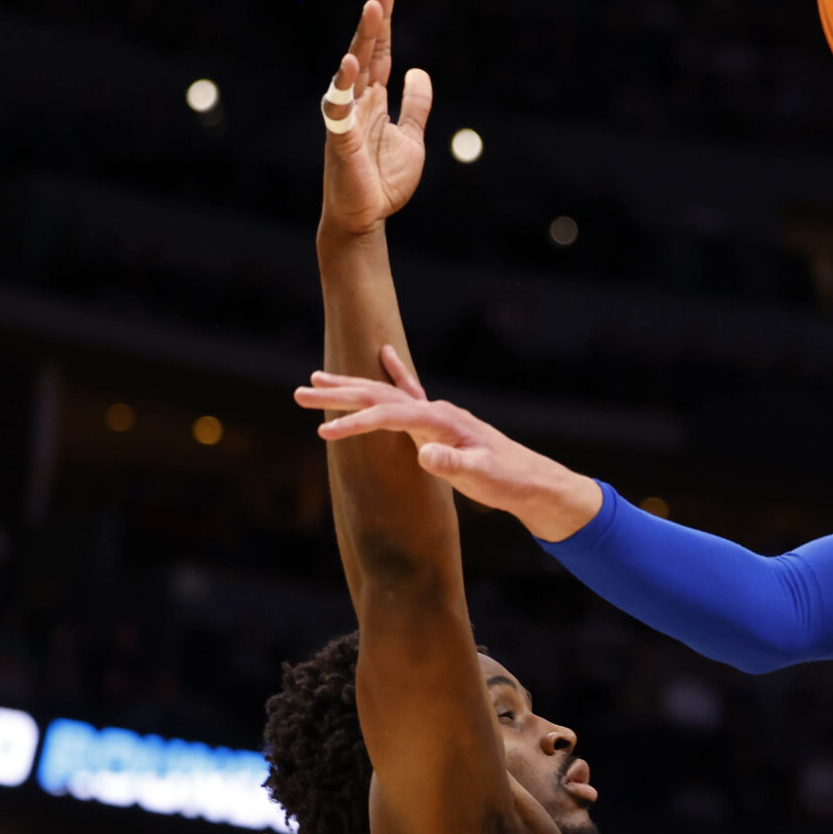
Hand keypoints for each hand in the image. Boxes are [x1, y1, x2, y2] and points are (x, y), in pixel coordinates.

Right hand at [294, 345, 603, 540]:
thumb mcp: (482, 479)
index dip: (354, 423)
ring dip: (351, 386)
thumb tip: (425, 455)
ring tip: (316, 381)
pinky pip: (409, 391)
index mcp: (441, 421)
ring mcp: (437, 413)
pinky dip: (391, 373)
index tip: (323, 433)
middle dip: (339, 393)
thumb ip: (455, 465)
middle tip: (300, 392)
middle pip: (379, 394)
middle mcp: (436, 410)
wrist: (532, 480)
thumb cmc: (508, 481)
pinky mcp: (440, 421)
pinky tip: (382, 353)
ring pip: (386, 391)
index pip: (388, 416)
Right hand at [320, 0, 433, 238]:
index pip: (380, 53)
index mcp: (373, 100)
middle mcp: (357, 103)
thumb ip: (415, 106)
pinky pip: (339, 108)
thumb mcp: (411, 138)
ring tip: (371, 9)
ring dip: (362, 40)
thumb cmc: (381, 181)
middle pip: (366, 52)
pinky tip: (351, 64)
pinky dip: (343, 86)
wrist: (365, 219)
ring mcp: (346, 119)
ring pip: (352, 71)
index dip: (384, 23)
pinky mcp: (339, 140)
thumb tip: (418, 71)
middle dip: (374, 20)